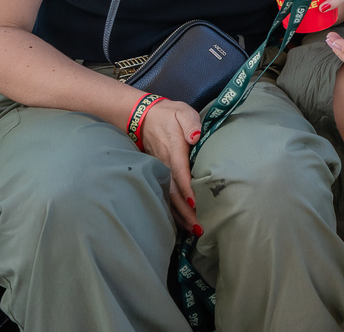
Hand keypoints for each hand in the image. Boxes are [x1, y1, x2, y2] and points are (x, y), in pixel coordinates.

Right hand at [139, 98, 203, 234]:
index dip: (188, 189)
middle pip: (174, 192)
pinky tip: (180, 222)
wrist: (143, 116)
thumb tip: (195, 136)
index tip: (195, 204)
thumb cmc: (169, 115)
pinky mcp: (157, 174)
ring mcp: (159, 171)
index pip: (180, 173)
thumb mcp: (182, 112)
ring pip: (168, 197)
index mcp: (174, 151)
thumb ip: (190, 123)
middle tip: (200, 227)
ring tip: (194, 230)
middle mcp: (165, 164)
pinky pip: (164, 194)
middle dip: (186, 211)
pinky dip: (171, 209)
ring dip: (180, 214)